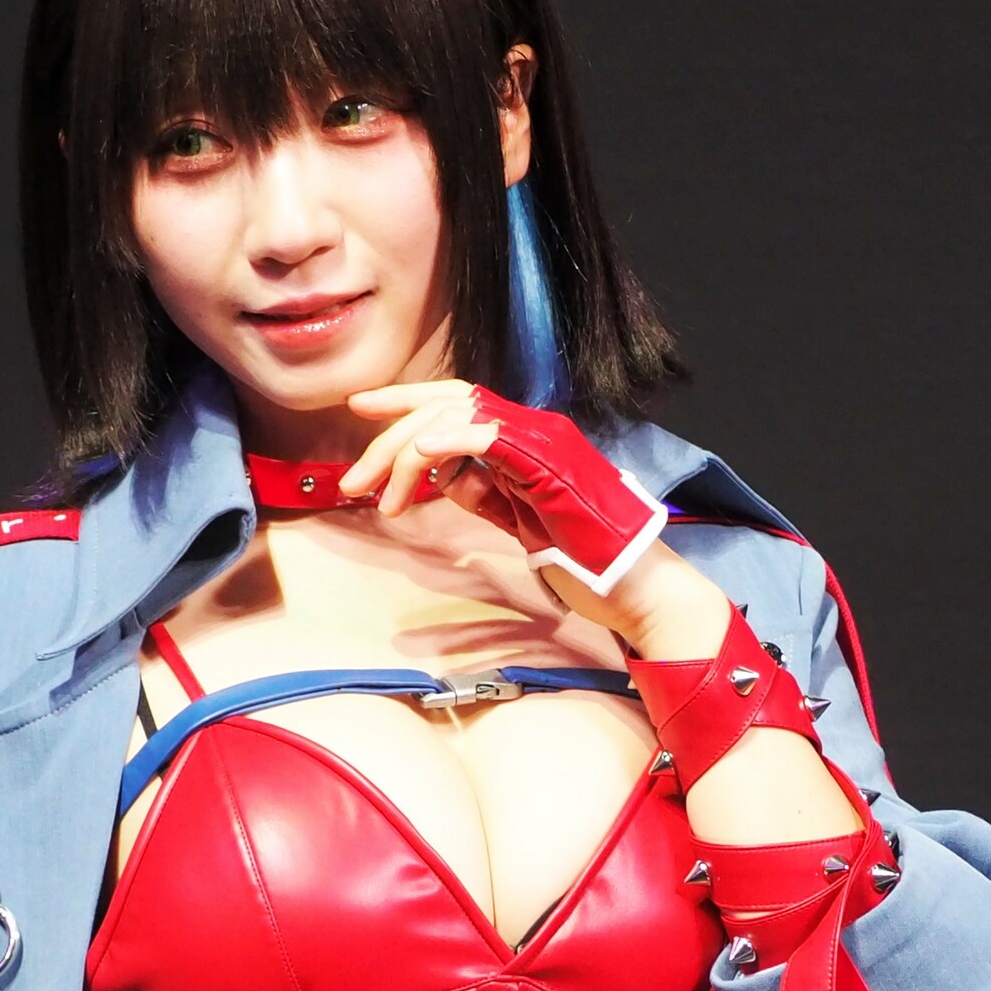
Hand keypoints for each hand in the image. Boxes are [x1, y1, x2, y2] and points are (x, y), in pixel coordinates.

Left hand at [340, 380, 681, 635]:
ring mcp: (545, 443)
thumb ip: (485, 493)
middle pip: (446, 404)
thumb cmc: (587, 560)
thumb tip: (445, 479)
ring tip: (379, 493)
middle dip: (389, 433)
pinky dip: (449, 442)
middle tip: (352, 478)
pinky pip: (490, 438)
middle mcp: (535, 429)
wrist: (638, 587)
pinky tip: (420, 459)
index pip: (456, 404)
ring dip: (406, 452)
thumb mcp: (520, 519)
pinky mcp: (551, 468)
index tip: (360, 411)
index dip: (405, 402)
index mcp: (527, 440)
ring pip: (457, 419)